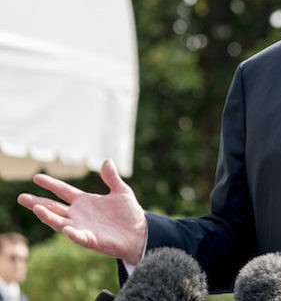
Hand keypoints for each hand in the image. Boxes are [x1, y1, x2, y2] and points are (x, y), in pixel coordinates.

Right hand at [17, 159, 146, 264]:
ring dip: (48, 216)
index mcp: (84, 201)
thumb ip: (112, 178)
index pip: (63, 191)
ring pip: (59, 222)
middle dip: (37, 202)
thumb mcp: (121, 191)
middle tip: (21, 197)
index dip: (50, 184)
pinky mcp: (91, 239)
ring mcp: (82, 227)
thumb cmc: (128, 213)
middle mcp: (79, 214)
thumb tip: (107, 161)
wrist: (139, 233)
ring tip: (37, 209)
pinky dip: (72, 233)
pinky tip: (67, 228)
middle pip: (54, 207)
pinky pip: (78, 236)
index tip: (36, 177)